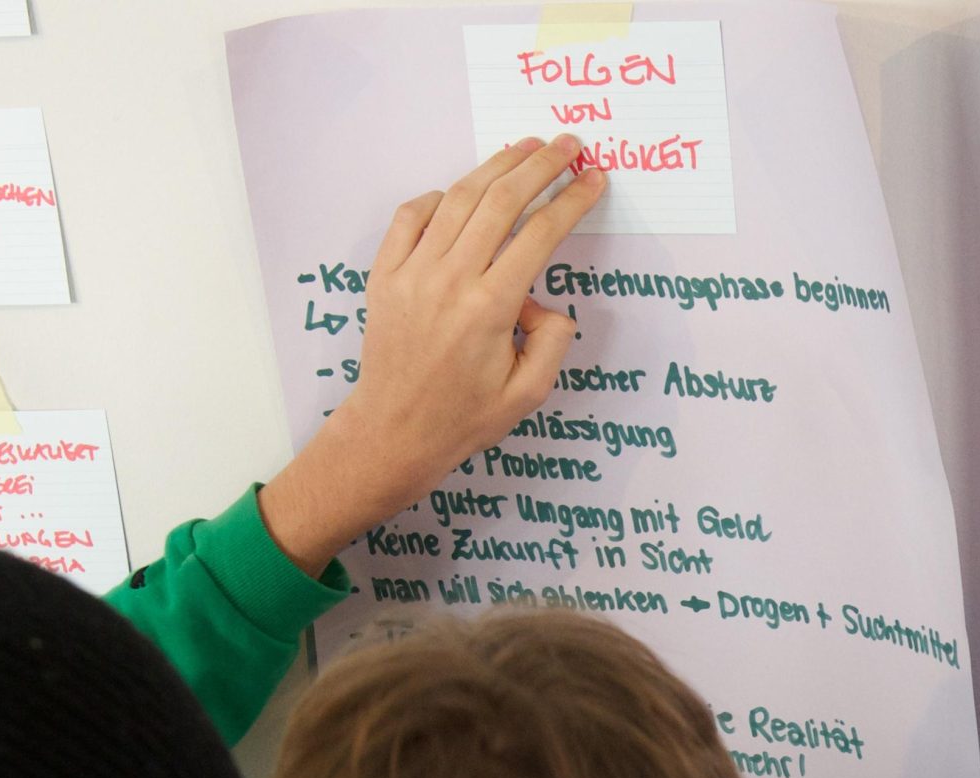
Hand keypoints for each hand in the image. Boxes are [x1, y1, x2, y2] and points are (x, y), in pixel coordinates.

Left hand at [258, 137, 606, 572]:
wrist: (394, 431)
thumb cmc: (464, 417)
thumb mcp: (529, 393)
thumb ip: (553, 342)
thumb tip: (550, 304)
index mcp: (490, 308)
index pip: (540, 234)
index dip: (572, 200)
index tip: (594, 179)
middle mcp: (450, 280)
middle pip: (501, 201)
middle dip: (541, 165)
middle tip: (568, 145)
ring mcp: (412, 272)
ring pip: (458, 198)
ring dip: (496, 166)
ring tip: (525, 148)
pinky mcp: (385, 274)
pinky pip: (411, 215)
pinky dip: (438, 196)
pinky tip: (460, 193)